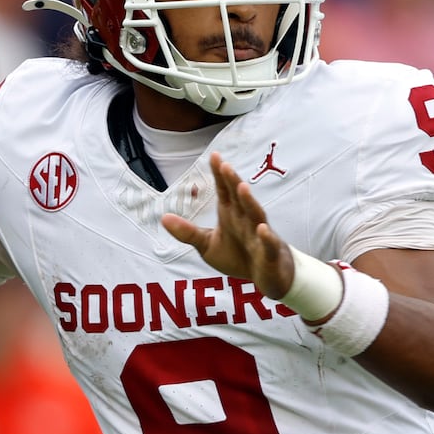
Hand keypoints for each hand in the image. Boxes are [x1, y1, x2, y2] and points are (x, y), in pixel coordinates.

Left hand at [162, 152, 294, 298]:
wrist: (266, 277)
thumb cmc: (238, 257)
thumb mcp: (207, 246)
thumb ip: (188, 232)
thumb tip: (163, 218)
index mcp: (232, 215)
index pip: (225, 191)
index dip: (220, 175)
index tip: (214, 156)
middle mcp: (247, 221)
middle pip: (240, 198)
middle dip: (233, 182)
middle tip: (225, 165)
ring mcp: (260, 236)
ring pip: (256, 215)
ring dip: (249, 202)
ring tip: (242, 188)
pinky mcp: (270, 254)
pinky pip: (269, 244)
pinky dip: (267, 237)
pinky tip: (263, 229)